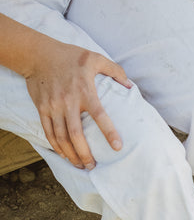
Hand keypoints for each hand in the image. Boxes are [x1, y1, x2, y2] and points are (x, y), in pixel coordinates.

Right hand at [25, 39, 130, 168]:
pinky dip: (56, 146)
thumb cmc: (70, 56)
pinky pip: (49, 132)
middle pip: (76, 134)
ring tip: (80, 165)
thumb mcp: (94, 57)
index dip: (109, 132)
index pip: (99, 115)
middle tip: (93, 166)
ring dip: (71, 154)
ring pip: (61, 137)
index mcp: (84, 90)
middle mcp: (68, 101)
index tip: (118, 147)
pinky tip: (64, 154)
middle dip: (84, 153)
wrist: (37, 53)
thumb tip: (130, 86)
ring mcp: (53, 106)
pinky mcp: (42, 108)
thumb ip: (114, 70)